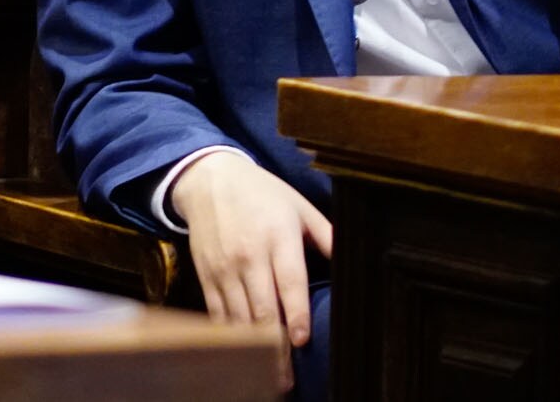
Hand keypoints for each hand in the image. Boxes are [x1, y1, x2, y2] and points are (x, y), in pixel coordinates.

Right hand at [170, 152, 331, 387]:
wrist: (210, 180)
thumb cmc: (263, 194)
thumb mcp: (300, 205)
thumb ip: (327, 234)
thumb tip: (353, 257)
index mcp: (279, 236)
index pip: (289, 280)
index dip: (294, 312)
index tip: (301, 340)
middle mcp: (250, 255)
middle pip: (262, 308)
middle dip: (275, 348)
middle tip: (288, 378)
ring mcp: (225, 269)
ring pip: (239, 318)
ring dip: (253, 352)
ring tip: (268, 378)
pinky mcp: (207, 277)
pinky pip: (218, 315)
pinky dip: (230, 339)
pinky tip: (241, 359)